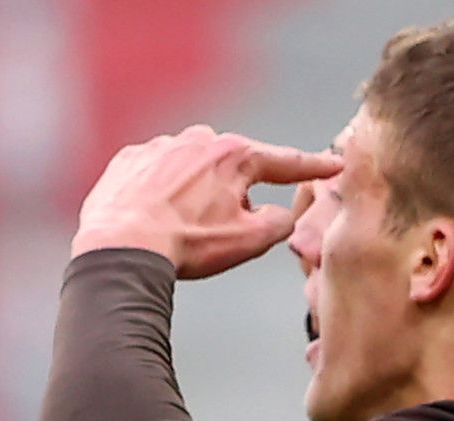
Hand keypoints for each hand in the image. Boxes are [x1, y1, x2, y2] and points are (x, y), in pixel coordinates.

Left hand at [72, 124, 341, 278]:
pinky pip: (154, 176)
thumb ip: (278, 223)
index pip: (285, 161)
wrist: (119, 248)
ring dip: (194, 195)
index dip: (314, 167)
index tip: (334, 164)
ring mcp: (159, 147)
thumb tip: (278, 214)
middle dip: (235, 196)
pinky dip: (158, 195)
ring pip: (191, 170)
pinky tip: (152, 219)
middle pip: (233, 168)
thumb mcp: (248, 241)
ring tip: (179, 230)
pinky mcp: (128, 161)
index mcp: (235, 155)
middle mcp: (198, 139)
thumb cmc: (186, 245)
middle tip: (219, 232)